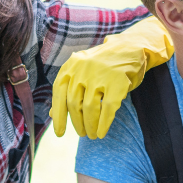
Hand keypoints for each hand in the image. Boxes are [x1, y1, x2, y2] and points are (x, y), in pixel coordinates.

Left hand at [50, 17, 172, 138]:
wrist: (130, 48)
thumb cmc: (103, 65)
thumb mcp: (81, 73)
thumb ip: (67, 91)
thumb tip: (52, 114)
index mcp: (71, 66)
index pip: (59, 94)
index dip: (59, 116)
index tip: (60, 133)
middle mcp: (82, 69)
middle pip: (74, 104)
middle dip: (77, 123)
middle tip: (83, 134)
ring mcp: (100, 75)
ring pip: (90, 108)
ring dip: (90, 126)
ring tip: (93, 134)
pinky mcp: (118, 82)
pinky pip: (108, 109)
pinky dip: (104, 124)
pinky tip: (102, 132)